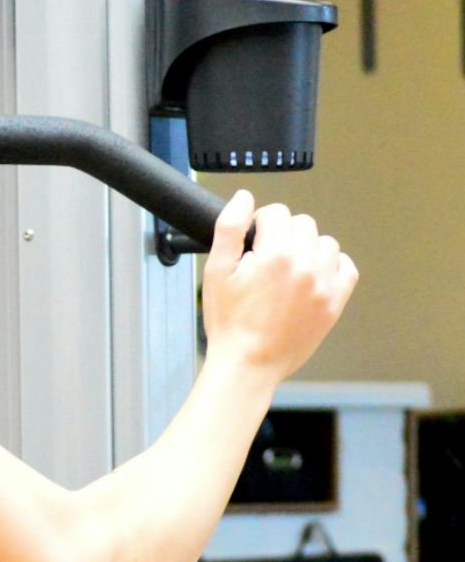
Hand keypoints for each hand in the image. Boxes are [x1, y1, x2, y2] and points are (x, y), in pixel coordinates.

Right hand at [202, 190, 357, 381]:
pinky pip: (346, 267)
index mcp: (275, 255)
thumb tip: (244, 199)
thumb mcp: (215, 271)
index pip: (277, 212)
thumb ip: (229, 228)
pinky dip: (332, 266)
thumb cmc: (229, 322)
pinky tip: (312, 276)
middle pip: (303, 224)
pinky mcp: (335, 301)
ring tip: (287, 269)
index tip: (252, 242)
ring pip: (325, 243)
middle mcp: (306, 266)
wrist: (248, 362)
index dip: (259, 223)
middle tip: (265, 260)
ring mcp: (325, 284)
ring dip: (307, 248)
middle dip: (283, 234)